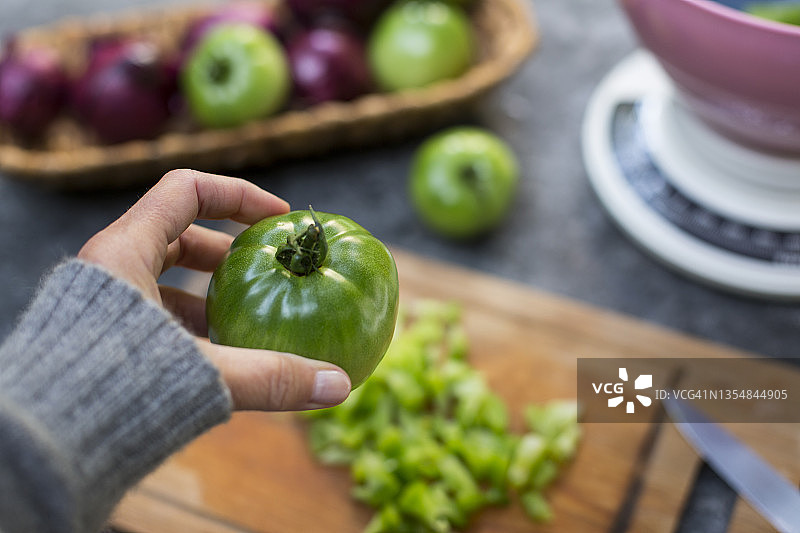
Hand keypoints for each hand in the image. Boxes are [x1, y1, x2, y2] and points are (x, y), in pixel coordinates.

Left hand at [78, 169, 351, 410]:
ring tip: (251, 317)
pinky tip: (221, 355)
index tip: (277, 218)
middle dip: (229, 251)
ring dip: (212, 294)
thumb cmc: (109, 391)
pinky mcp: (104, 338)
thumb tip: (338, 385)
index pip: (185, 191)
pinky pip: (156, 315)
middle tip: (269, 269)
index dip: (237, 195)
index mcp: (124, 252)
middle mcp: (109, 268)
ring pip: (166, 280)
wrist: (41, 445)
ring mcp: (104, 304)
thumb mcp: (203, 374)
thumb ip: (272, 377)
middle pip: (177, 234)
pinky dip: (193, 326)